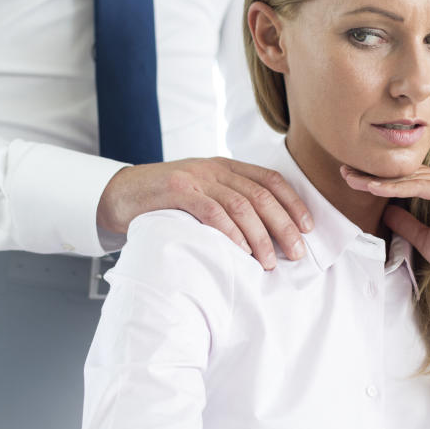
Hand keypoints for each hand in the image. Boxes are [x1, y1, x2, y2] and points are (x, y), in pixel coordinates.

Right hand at [98, 157, 312, 269]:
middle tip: (296, 253)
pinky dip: (231, 232)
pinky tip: (241, 252)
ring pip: (241, 204)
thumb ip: (230, 202)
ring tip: (270, 262)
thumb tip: (268, 234)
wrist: (121, 194)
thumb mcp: (204, 193)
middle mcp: (215, 168)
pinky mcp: (177, 192)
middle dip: (284, 226)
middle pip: (261, 195)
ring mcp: (196, 178)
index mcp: (226, 166)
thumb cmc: (167, 202)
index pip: (270, 179)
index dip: (293, 203)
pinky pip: (212, 211)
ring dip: (260, 236)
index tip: (308, 228)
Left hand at [341, 164, 429, 288]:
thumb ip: (407, 224)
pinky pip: (420, 186)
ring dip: (379, 179)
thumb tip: (384, 211)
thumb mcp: (426, 239)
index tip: (352, 179)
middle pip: (406, 172)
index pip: (408, 177)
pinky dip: (395, 188)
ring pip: (410, 177)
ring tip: (351, 179)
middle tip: (344, 171)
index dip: (379, 179)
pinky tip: (373, 189)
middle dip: (373, 173)